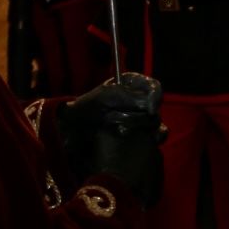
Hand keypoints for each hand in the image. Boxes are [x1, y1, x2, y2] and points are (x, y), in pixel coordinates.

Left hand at [60, 72, 165, 204]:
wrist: (73, 132)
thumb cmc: (86, 109)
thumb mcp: (103, 97)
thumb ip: (126, 96)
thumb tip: (149, 106)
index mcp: (131, 85)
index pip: (153, 87)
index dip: (155, 96)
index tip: (150, 109)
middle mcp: (138, 101)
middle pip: (155, 107)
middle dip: (144, 116)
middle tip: (129, 122)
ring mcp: (140, 119)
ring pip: (156, 123)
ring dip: (145, 129)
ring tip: (127, 133)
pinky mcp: (140, 135)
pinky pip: (155, 137)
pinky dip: (153, 139)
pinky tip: (146, 143)